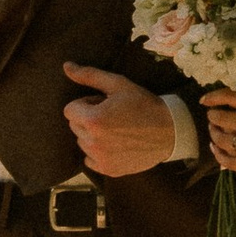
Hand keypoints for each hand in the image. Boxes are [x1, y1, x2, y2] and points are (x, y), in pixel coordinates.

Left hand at [62, 64, 179, 176]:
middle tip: (112, 116)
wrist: (169, 131)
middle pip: (74, 126)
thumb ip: (89, 75)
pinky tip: (116, 145)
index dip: (86, 103)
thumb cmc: (143, 104)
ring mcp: (100, 158)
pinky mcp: (107, 170)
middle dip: (88, 119)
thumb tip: (66, 66)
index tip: (104, 104)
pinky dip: (98, 152)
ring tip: (116, 130)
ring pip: (82, 142)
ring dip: (93, 135)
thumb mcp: (118, 84)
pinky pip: (90, 159)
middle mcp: (93, 142)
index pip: (69, 110)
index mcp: (93, 119)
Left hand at [202, 86, 235, 172]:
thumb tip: (227, 105)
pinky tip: (215, 151)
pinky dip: (220, 157)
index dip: (214, 97)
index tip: (205, 100)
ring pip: (224, 140)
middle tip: (212, 118)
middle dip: (213, 118)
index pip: (231, 96)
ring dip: (214, 136)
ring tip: (213, 133)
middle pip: (223, 119)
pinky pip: (231, 162)